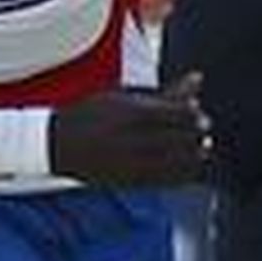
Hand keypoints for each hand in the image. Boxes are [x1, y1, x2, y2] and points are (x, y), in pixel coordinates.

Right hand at [47, 71, 213, 185]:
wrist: (58, 144)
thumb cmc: (93, 114)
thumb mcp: (125, 96)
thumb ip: (166, 92)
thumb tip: (198, 79)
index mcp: (134, 113)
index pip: (179, 115)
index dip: (194, 116)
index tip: (199, 114)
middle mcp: (135, 139)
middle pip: (181, 138)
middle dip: (196, 135)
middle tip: (203, 130)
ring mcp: (132, 163)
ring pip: (176, 162)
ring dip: (193, 155)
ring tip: (201, 148)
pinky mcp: (130, 181)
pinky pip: (165, 181)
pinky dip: (182, 174)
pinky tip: (189, 168)